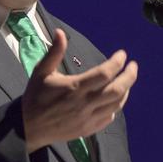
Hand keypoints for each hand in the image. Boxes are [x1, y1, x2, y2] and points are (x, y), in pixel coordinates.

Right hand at [21, 29, 137, 151]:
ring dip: (125, 91)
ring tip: (126, 81)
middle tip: (133, 66)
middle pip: (117, 89)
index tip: (122, 54)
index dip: (117, 62)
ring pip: (116, 104)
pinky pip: (109, 117)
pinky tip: (115, 99)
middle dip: (130, 76)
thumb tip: (60, 32)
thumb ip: (54, 52)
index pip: (105, 73)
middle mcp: (84, 104)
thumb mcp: (41, 72)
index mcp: (74, 87)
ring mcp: (87, 118)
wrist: (29, 127)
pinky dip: (116, 107)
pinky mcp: (88, 129)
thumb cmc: (35, 97)